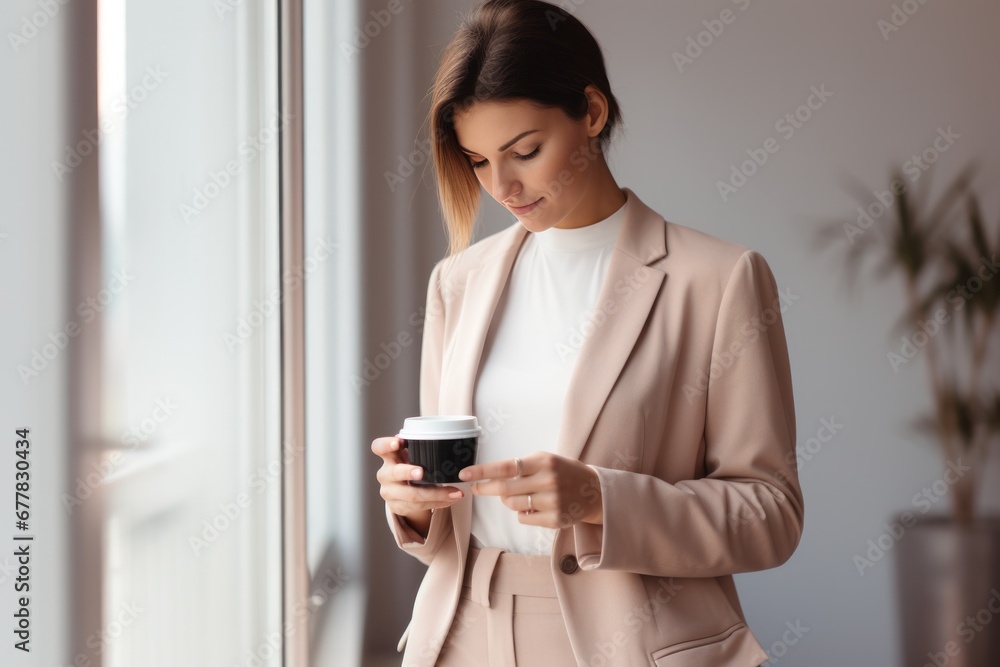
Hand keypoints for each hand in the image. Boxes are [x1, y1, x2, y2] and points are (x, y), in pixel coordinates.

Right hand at [372, 436, 464, 518]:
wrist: (403, 490)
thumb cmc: (410, 465)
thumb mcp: (411, 454)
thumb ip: (420, 447)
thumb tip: (447, 441)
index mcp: (388, 456)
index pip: (379, 447)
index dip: (386, 444)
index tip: (397, 442)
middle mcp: (385, 474)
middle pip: (394, 473)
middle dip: (408, 472)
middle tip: (421, 472)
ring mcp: (389, 492)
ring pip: (412, 495)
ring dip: (436, 494)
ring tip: (455, 492)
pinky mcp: (397, 507)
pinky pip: (419, 507)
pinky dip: (438, 503)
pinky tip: (450, 499)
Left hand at [458, 452, 602, 528]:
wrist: (594, 492)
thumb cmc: (563, 473)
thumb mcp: (546, 461)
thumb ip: (521, 468)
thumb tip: (492, 481)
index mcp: (544, 461)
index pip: (506, 467)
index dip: (482, 471)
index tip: (465, 473)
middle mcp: (548, 481)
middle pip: (504, 489)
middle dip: (484, 489)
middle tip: (475, 488)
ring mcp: (552, 501)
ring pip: (512, 505)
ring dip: (509, 501)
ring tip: (525, 495)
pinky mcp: (554, 519)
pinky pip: (523, 518)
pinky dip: (523, 513)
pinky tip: (536, 506)